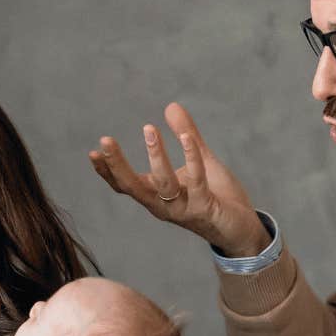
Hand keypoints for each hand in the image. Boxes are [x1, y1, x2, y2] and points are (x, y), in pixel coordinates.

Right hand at [89, 103, 266, 257]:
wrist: (242, 229)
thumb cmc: (218, 196)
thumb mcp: (200, 160)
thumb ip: (186, 135)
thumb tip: (170, 106)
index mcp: (157, 196)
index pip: (125, 185)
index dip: (108, 171)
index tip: (94, 152)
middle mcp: (163, 206)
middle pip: (133, 187)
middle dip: (117, 165)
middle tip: (105, 141)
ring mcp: (183, 209)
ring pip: (162, 184)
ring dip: (156, 156)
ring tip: (149, 129)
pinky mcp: (205, 209)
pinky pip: (196, 182)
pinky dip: (191, 159)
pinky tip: (187, 138)